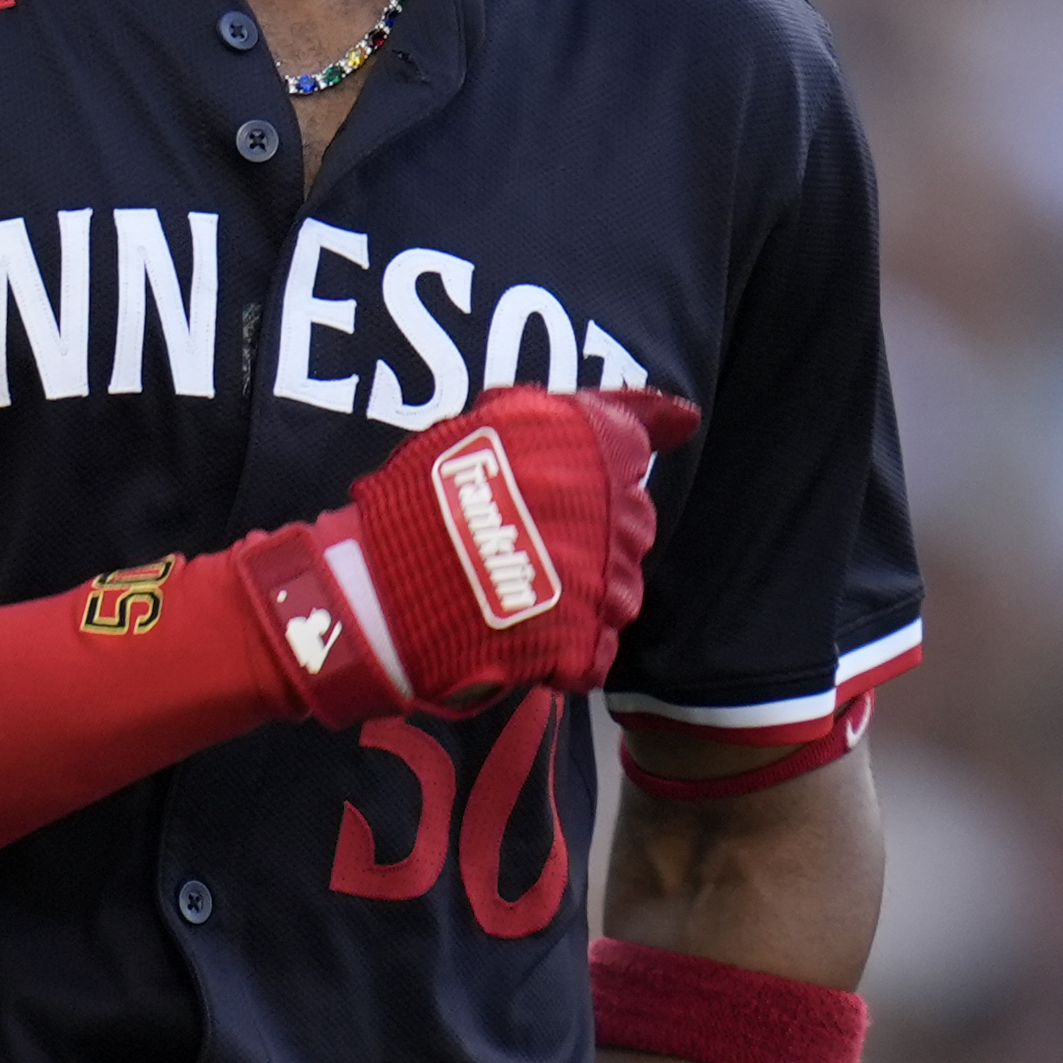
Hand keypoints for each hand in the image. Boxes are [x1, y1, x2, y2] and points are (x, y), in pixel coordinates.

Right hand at [231, 387, 697, 724]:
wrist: (383, 591)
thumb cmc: (420, 500)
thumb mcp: (491, 428)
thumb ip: (583, 417)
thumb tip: (679, 415)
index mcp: (586, 446)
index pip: (636, 437)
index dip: (640, 436)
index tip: (661, 433)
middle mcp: (610, 509)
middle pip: (626, 518)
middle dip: (587, 526)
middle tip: (520, 535)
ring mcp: (604, 581)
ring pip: (616, 587)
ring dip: (577, 589)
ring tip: (511, 588)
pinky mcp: (587, 642)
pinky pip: (593, 647)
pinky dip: (563, 647)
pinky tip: (517, 634)